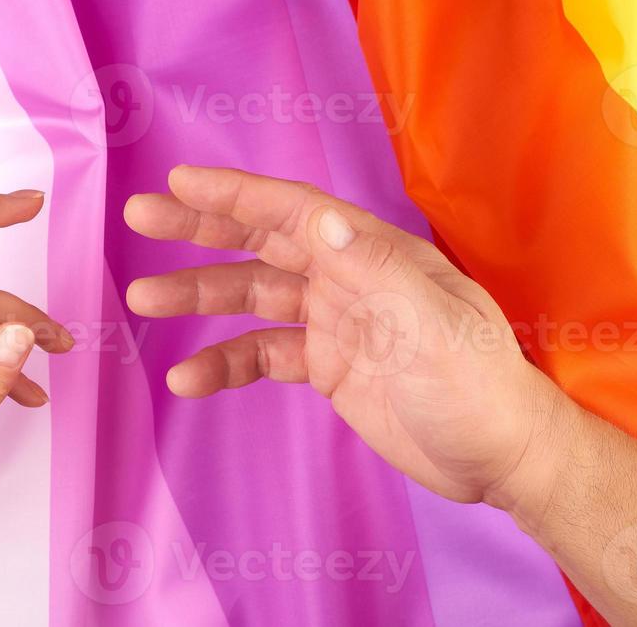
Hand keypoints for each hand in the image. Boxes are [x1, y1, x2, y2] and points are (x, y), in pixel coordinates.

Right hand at [124, 165, 569, 507]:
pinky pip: (264, 354)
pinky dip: (226, 362)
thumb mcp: (433, 325)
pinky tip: (188, 378)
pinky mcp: (329, 365)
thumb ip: (377, 272)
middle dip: (201, 229)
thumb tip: (325, 220)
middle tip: (139, 219)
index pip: (295, 211)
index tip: (180, 182)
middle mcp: (349, 277)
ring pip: (253, 296)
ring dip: (200, 296)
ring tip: (143, 299)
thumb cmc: (478, 384)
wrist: (497, 455)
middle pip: (263, 242)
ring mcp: (336, 321)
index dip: (237, 194)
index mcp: (374, 254)